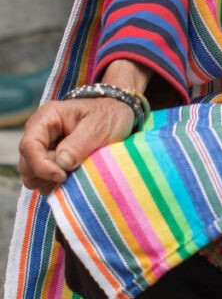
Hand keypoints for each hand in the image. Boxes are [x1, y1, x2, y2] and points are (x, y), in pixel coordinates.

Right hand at [18, 97, 134, 196]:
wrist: (117, 114)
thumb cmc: (108, 115)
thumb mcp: (99, 125)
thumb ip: (80, 144)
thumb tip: (61, 164)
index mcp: (47, 118)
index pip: (29, 146)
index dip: (41, 166)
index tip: (63, 175)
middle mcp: (39, 133)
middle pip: (26, 166)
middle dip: (48, 174)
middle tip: (75, 169)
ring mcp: (42, 149)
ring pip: (32, 178)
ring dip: (52, 181)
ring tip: (77, 169)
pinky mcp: (49, 163)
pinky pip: (44, 183)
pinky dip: (57, 184)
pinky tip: (76, 174)